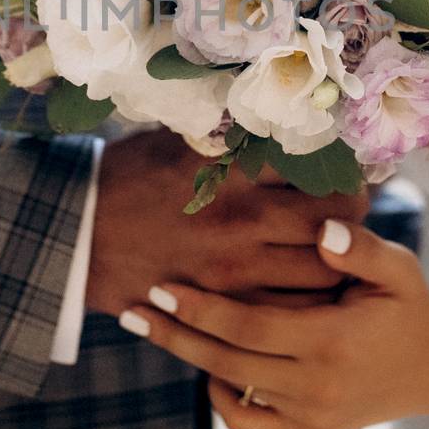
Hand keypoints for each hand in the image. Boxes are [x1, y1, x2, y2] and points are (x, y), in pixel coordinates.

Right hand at [87, 131, 369, 318]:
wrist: (74, 238)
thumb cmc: (128, 179)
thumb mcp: (177, 141)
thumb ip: (232, 137)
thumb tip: (282, 119)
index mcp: (235, 171)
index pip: (319, 167)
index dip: (343, 168)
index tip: (346, 167)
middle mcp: (244, 221)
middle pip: (337, 221)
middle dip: (353, 215)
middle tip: (352, 210)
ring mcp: (236, 270)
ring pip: (324, 272)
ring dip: (338, 261)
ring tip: (336, 251)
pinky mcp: (224, 306)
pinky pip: (290, 309)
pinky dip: (308, 298)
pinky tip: (306, 286)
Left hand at [119, 220, 428, 428]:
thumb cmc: (407, 303)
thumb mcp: (398, 267)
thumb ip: (360, 248)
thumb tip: (325, 231)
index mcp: (336, 342)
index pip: (251, 327)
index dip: (203, 308)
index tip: (162, 286)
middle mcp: (319, 386)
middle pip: (228, 361)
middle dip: (176, 333)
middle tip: (134, 307)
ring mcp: (311, 415)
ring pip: (231, 388)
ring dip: (189, 356)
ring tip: (153, 325)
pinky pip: (247, 421)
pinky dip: (219, 397)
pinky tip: (206, 365)